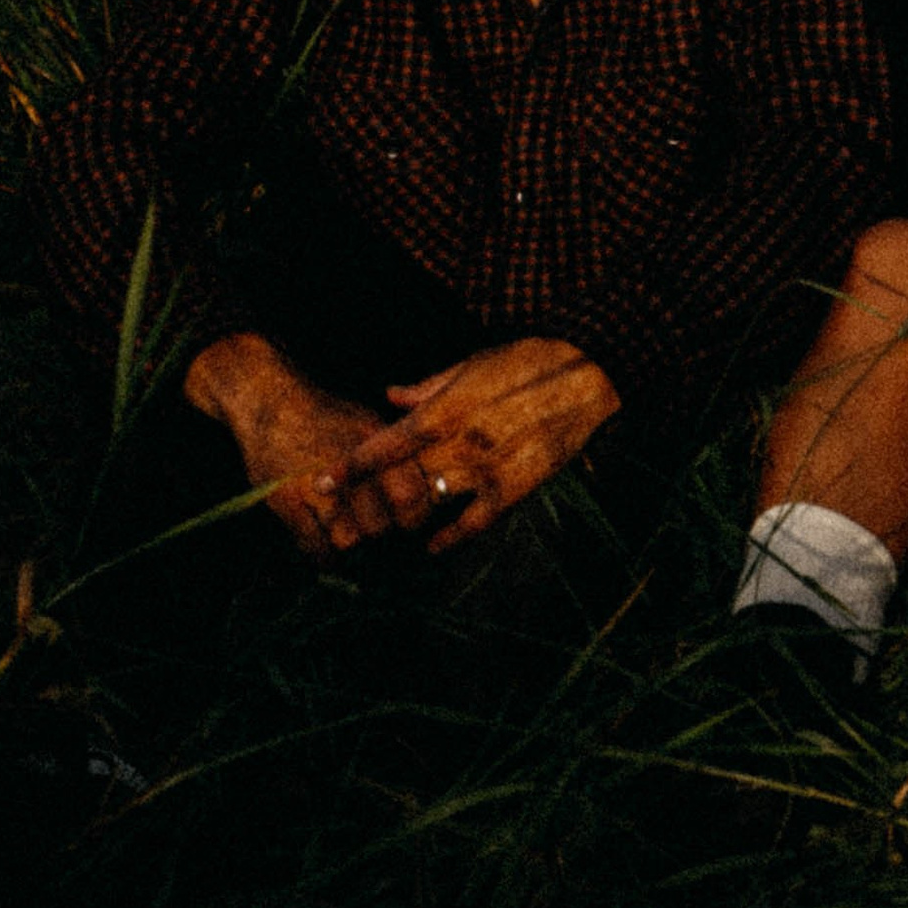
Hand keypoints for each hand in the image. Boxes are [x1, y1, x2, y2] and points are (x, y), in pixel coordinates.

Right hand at [183, 332, 438, 557]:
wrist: (267, 399)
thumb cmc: (321, 414)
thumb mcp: (365, 422)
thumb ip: (390, 456)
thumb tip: (418, 493)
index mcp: (375, 445)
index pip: (409, 497)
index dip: (410, 516)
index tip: (403, 523)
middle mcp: (351, 465)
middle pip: (380, 526)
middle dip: (377, 536)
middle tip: (372, 537)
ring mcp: (317, 483)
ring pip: (348, 540)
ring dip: (348, 547)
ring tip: (346, 543)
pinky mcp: (287, 500)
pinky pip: (314, 545)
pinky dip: (321, 556)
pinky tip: (322, 552)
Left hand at [332, 337, 621, 552]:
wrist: (585, 374)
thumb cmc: (524, 362)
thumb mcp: (470, 365)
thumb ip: (427, 387)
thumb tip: (388, 395)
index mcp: (445, 410)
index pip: (384, 445)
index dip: (350, 466)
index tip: (322, 481)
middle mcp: (459, 443)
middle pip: (399, 481)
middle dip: (366, 499)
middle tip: (339, 515)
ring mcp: (486, 469)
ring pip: (431, 503)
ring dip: (402, 518)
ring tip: (378, 530)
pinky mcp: (514, 487)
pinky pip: (474, 521)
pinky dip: (450, 537)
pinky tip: (432, 546)